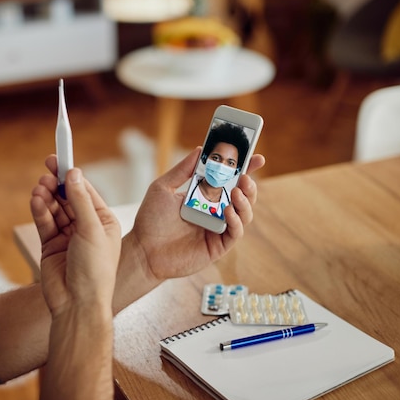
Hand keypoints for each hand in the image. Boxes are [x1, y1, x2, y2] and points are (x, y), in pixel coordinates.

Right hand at [30, 162, 121, 316]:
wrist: (78, 305)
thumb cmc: (95, 271)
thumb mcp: (92, 230)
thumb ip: (80, 201)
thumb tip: (74, 174)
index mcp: (104, 222)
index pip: (86, 191)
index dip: (73, 174)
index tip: (60, 158)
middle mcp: (86, 227)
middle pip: (69, 197)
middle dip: (58, 183)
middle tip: (47, 168)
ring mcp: (67, 236)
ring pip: (55, 208)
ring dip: (47, 196)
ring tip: (40, 186)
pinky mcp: (51, 246)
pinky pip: (44, 222)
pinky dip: (40, 210)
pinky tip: (36, 200)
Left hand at [130, 147, 264, 280]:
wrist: (143, 249)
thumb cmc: (150, 220)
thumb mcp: (163, 188)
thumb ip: (182, 170)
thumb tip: (200, 149)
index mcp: (204, 196)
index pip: (229, 180)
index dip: (245, 169)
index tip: (256, 158)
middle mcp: (214, 211)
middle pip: (242, 197)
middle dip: (249, 186)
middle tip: (246, 177)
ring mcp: (217, 229)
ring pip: (244, 214)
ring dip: (245, 202)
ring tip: (237, 191)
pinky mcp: (217, 246)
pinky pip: (235, 233)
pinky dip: (236, 221)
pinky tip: (228, 211)